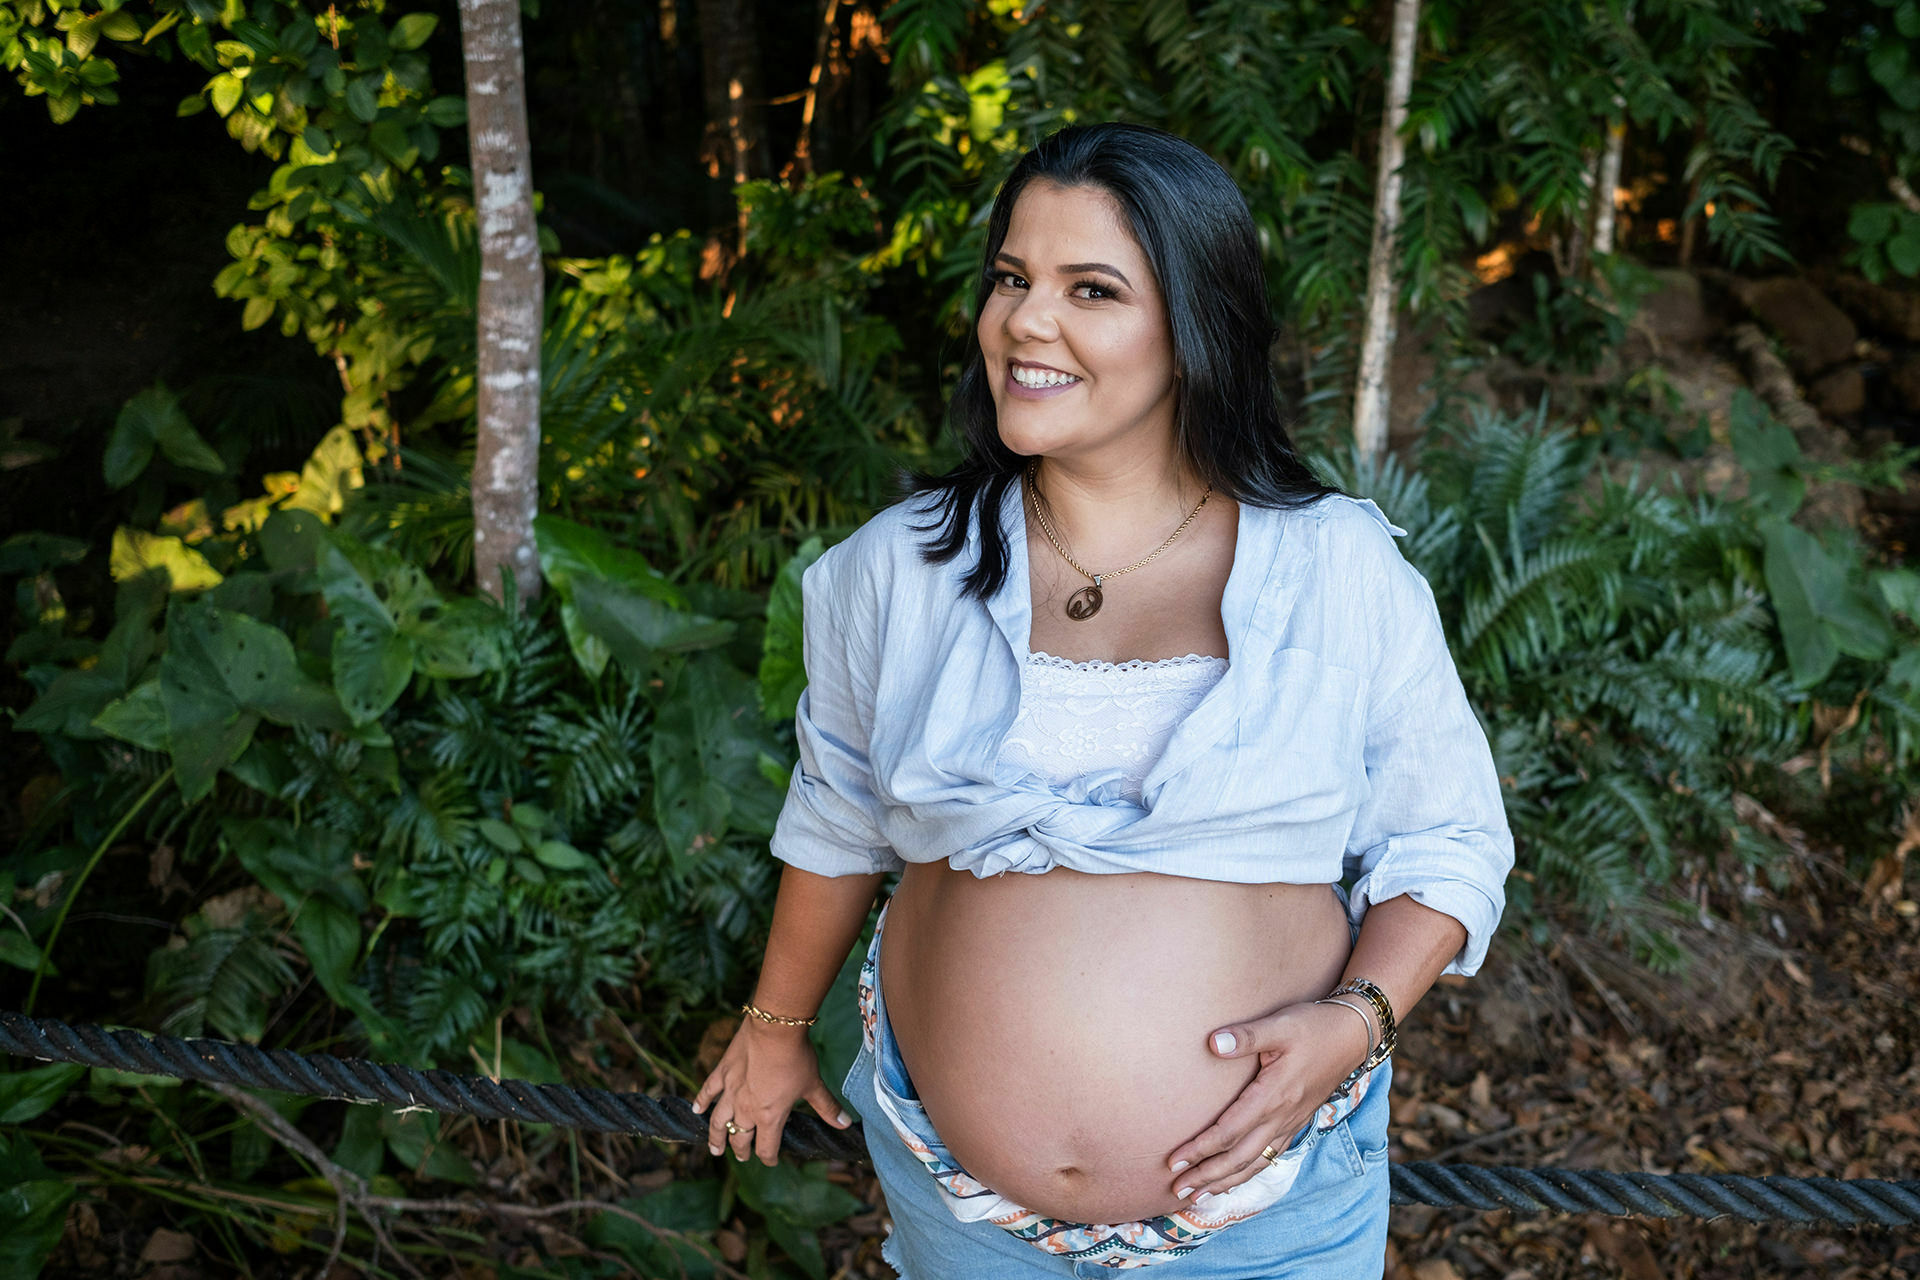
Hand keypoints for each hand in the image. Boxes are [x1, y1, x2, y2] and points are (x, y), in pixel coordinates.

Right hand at [691, 1017, 852, 1165]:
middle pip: (740, 1138)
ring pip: (719, 1121)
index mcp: (769, 1116)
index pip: (766, 1147)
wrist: (775, 1028)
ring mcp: (731, 1091)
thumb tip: (847, 1123)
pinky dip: (701, 1101)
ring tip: (714, 1149)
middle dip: (742, 1150)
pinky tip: (696, 1110)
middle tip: (742, 1156)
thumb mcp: (814, 1085)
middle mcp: (746, 1108)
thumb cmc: (796, 1058)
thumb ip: (827, 1107)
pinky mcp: (722, 1072)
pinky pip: (708, 1091)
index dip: (769, 1157)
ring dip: (716, 1137)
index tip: (771, 1160)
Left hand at [1163, 1000, 1370, 1202]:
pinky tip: (1235, 1179)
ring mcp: (1290, 1122)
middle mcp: (1281, 1116)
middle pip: (1238, 1158)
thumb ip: (1246, 1036)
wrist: (1352, 1035)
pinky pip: (1270, 1157)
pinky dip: (1249, 1173)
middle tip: (1177, 1190)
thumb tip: (1212, 1043)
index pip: (1228, 1132)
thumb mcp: (1280, 1025)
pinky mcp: (1296, 1121)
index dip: (1199, 1150)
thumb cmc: (1313, 1026)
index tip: (1174, 1162)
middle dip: (1206, 1176)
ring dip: (1225, 1182)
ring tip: (1199, 1196)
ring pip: (1255, 1163)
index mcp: (1272, 1096)